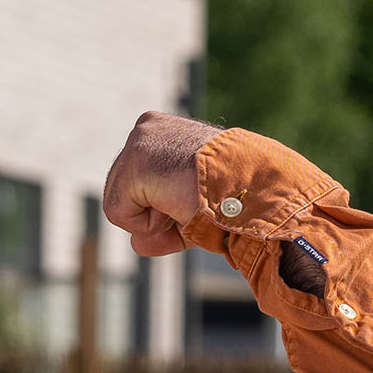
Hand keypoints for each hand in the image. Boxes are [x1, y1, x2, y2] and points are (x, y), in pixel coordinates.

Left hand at [97, 110, 229, 258]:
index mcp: (159, 129)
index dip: (160, 206)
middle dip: (154, 213)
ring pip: (119, 205)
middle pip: (122, 193)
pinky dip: (148, 223)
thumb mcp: (189, 210)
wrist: (252, 189)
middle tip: (188, 201)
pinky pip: (119, 213)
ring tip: (184, 199)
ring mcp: (138, 142)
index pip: (136, 183)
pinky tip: (175, 202)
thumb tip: (136, 244)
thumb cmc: (233, 199)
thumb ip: (160, 225)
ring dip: (153, 218)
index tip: (189, 197)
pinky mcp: (134, 163)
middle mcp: (146, 128)